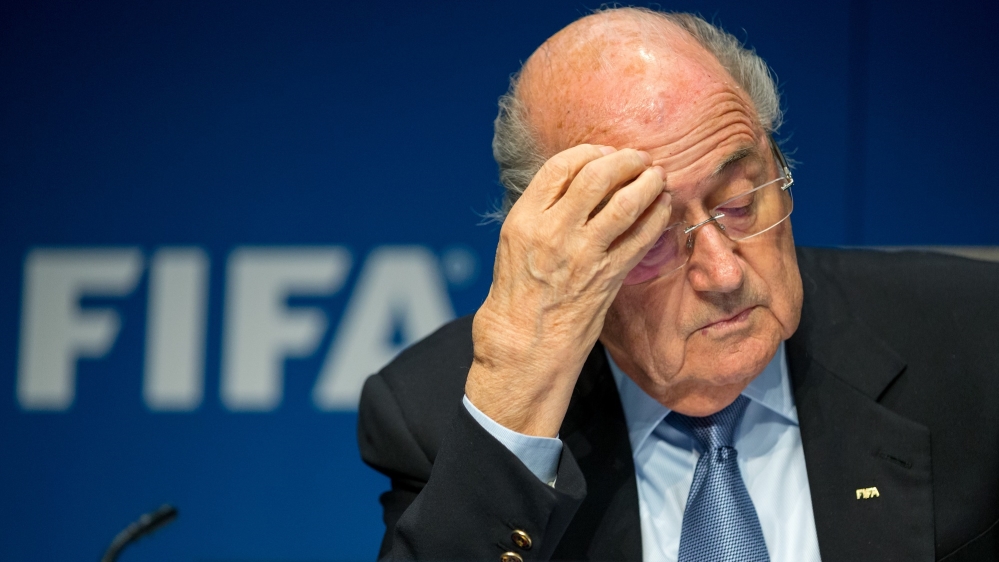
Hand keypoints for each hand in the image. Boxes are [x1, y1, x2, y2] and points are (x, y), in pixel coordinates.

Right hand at [466, 144, 671, 436]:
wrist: (523, 347)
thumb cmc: (518, 295)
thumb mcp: (515, 243)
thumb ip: (544, 212)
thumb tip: (580, 184)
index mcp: (524, 220)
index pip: (562, 166)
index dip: (590, 152)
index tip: (606, 153)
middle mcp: (552, 232)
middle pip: (597, 176)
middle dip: (625, 161)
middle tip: (639, 159)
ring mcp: (583, 255)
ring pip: (625, 202)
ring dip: (647, 183)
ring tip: (657, 176)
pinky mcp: (608, 277)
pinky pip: (641, 237)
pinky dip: (657, 216)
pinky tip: (662, 207)